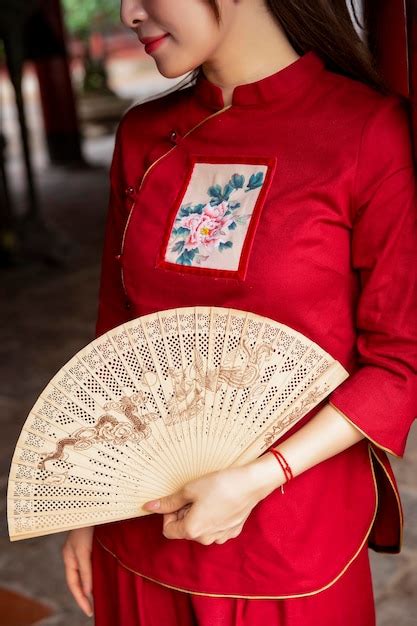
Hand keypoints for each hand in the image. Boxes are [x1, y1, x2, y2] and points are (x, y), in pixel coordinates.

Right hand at [61, 527, 93, 617]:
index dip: (80, 598)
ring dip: (90, 585)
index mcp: (69, 558)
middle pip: (78, 581)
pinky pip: (92, 564)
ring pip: (85, 573)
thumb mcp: (83, 549)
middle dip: (83, 596)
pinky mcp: (92, 545)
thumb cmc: (85, 526)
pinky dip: (95, 574)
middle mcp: (74, 555)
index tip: (88, 611)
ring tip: (97, 598)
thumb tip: (88, 590)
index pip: (73, 584)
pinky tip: (102, 577)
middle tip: (91, 610)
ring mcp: (82, 550)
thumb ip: (86, 569)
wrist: (93, 507)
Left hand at [141, 460, 279, 544]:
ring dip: (199, 515)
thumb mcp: (189, 490)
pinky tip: (221, 502)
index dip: (169, 513)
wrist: (250, 483)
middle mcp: (205, 539)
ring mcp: (220, 537)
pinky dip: (213, 517)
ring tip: (208, 497)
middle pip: (184, 529)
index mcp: (191, 530)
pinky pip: (215, 528)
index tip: (178, 499)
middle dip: (184, 513)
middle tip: (194, 495)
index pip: (168, 530)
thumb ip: (168, 502)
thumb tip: (148, 507)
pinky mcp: (232, 532)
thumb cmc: (218, 484)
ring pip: (200, 529)